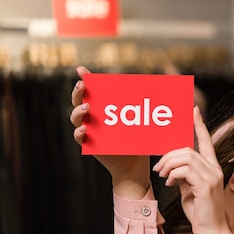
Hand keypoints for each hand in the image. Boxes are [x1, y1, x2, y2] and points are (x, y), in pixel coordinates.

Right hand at [69, 66, 149, 198]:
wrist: (135, 164)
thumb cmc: (138, 139)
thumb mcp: (140, 119)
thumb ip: (142, 105)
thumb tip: (158, 86)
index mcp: (103, 107)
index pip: (91, 91)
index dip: (84, 79)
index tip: (81, 69)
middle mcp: (92, 117)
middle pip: (78, 101)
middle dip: (78, 92)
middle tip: (82, 85)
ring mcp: (89, 130)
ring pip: (76, 118)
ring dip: (78, 112)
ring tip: (87, 108)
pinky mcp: (89, 144)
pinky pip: (79, 138)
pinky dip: (79, 133)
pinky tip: (85, 129)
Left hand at [152, 106, 233, 233]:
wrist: (212, 233)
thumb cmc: (201, 213)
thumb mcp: (189, 190)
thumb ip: (184, 176)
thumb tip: (172, 167)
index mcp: (212, 167)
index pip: (206, 141)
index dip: (199, 125)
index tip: (193, 110)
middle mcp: (215, 168)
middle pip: (188, 149)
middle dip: (169, 155)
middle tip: (158, 167)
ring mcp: (212, 176)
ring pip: (186, 157)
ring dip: (168, 164)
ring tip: (162, 175)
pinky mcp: (206, 186)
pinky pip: (185, 170)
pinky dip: (173, 174)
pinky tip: (169, 183)